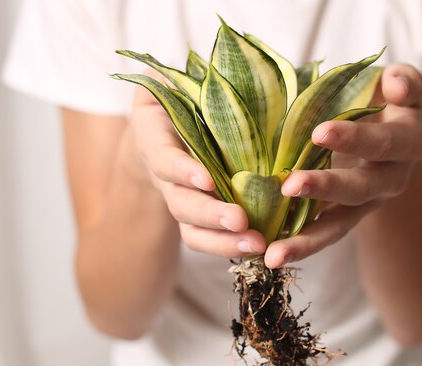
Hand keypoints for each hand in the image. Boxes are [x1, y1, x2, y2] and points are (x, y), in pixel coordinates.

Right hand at [128, 71, 267, 257]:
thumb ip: (174, 77)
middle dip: (209, 214)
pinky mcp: (202, 217)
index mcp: (157, 140)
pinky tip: (265, 246)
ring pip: (194, 230)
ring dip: (224, 241)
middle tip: (240, 221)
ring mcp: (183, 200)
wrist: (168, 131)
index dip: (182, 170)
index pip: (165, 159)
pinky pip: (212, 237)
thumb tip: (189, 63)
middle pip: (180, 203)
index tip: (206, 179)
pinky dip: (234, 245)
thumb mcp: (172, 82)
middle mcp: (166, 177)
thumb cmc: (179, 99)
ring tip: (258, 245)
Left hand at [265, 63, 421, 267]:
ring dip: (307, 241)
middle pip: (360, 189)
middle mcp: (390, 180)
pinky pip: (320, 235)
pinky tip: (268, 255)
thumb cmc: (381, 100)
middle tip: (290, 185)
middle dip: (326, 188)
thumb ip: (404, 81)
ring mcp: (364, 205)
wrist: (382, 132)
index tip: (318, 131)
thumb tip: (395, 86)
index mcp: (406, 144)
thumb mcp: (399, 85)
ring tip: (274, 255)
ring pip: (339, 227)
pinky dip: (296, 245)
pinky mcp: (342, 219)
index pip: (383, 143)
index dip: (355, 138)